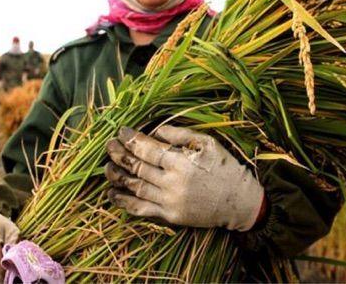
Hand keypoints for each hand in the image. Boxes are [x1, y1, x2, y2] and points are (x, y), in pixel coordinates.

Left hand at [105, 126, 263, 231]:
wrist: (239, 202)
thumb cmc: (225, 167)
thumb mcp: (208, 143)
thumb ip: (181, 135)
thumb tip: (156, 129)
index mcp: (181, 162)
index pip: (147, 148)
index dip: (131, 139)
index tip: (121, 131)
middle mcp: (172, 182)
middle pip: (137, 167)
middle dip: (120, 154)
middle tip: (109, 145)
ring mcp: (170, 201)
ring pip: (135, 187)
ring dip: (118, 176)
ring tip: (106, 167)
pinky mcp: (170, 216)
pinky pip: (142, 209)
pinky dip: (125, 202)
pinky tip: (113, 194)